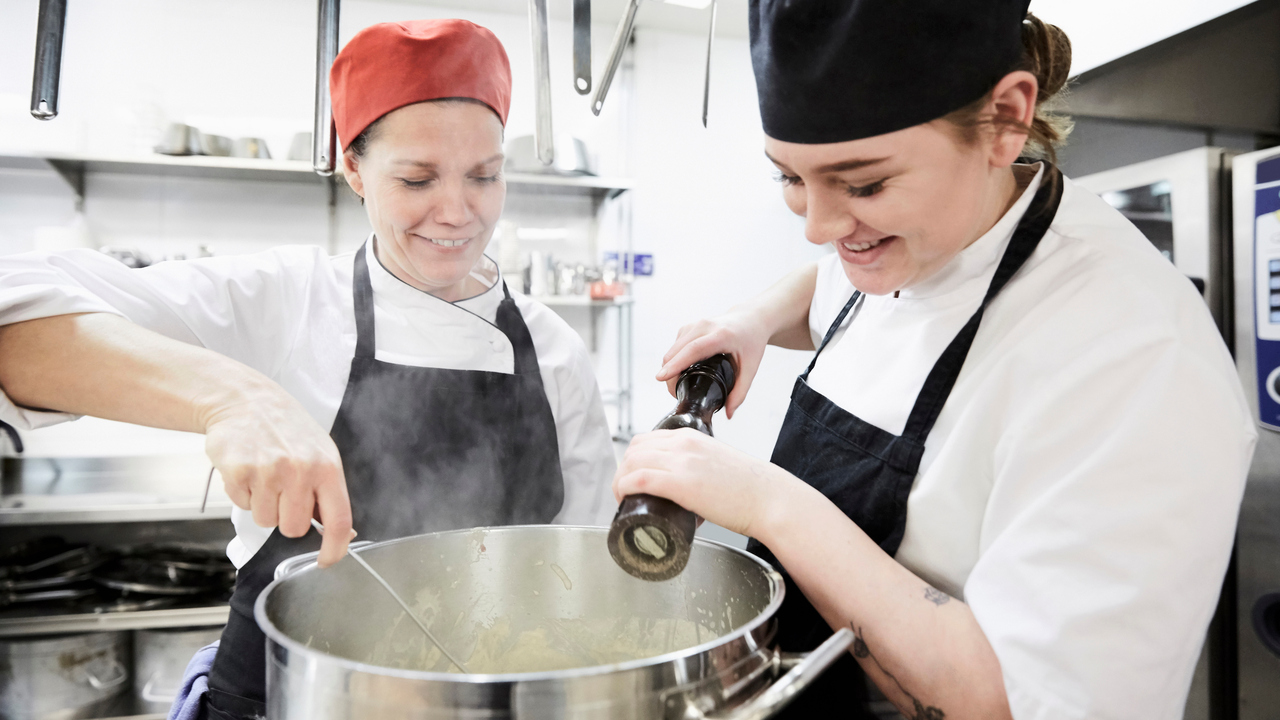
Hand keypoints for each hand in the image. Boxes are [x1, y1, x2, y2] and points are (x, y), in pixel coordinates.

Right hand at [202, 386, 353, 566]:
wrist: (246, 400)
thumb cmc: (286, 430)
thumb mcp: (320, 454)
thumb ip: (329, 494)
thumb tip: (343, 534)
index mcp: (327, 468)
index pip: (338, 520)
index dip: (335, 549)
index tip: (327, 561)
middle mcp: (300, 470)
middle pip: (294, 529)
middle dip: (286, 517)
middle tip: (282, 490)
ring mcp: (269, 471)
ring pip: (266, 520)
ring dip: (262, 504)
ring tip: (264, 475)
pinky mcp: (239, 472)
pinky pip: (241, 505)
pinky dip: (242, 493)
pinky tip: (248, 470)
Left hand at [612, 428, 798, 537]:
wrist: (769, 499)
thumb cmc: (749, 488)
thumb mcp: (718, 464)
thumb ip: (701, 467)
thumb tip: (690, 485)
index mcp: (691, 436)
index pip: (647, 440)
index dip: (633, 460)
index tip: (632, 477)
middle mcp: (683, 444)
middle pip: (634, 449)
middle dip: (623, 470)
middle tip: (625, 491)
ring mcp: (682, 462)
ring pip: (631, 462)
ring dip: (620, 480)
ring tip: (623, 498)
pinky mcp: (682, 483)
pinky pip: (640, 478)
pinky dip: (624, 487)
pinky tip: (624, 497)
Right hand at [656, 309, 770, 418]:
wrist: (751, 319)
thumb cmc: (752, 341)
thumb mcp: (751, 368)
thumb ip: (740, 392)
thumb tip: (728, 414)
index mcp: (721, 335)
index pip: (693, 350)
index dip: (676, 364)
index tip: (661, 377)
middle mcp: (705, 326)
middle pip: (677, 350)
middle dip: (669, 372)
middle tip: (673, 394)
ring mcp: (695, 324)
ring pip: (673, 348)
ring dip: (669, 366)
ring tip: (678, 386)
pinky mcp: (689, 326)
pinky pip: (675, 345)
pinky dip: (673, 359)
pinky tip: (681, 370)